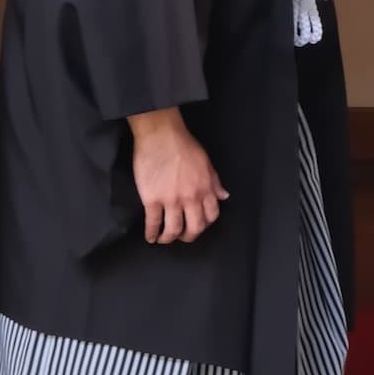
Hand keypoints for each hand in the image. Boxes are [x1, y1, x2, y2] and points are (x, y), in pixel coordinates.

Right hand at [128, 108, 228, 243]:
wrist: (160, 135)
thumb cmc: (183, 144)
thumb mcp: (206, 162)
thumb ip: (214, 182)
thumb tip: (224, 196)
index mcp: (205, 188)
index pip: (211, 216)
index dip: (204, 224)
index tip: (197, 225)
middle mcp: (191, 198)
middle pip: (194, 228)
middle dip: (188, 237)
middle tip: (182, 237)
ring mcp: (171, 200)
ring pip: (173, 230)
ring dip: (169, 238)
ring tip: (164, 239)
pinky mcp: (152, 200)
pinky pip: (153, 223)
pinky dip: (151, 234)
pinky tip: (150, 237)